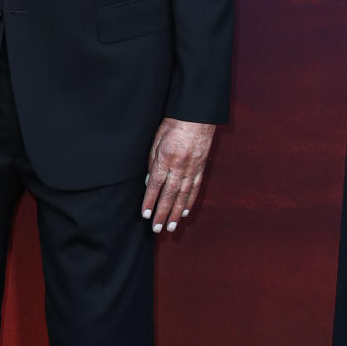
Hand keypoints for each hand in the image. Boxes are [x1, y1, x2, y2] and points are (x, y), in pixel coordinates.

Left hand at [142, 118, 215, 233]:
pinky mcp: (201, 168)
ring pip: (183, 196)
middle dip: (163, 213)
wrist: (197, 116)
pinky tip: (185, 212)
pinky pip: (195, 188)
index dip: (150, 201)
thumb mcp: (156, 140)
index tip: (146, 215)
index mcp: (166, 158)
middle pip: (169, 195)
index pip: (155, 185)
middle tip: (157, 229)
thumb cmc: (173, 125)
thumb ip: (152, 162)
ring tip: (171, 227)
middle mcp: (180, 166)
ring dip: (176, 213)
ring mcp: (192, 169)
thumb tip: (149, 183)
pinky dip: (190, 202)